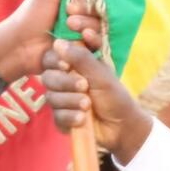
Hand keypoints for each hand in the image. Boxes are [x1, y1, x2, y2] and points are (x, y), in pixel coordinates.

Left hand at [0, 0, 104, 80]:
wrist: (18, 45)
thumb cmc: (30, 17)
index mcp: (77, 6)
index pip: (97, 4)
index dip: (89, 5)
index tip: (71, 7)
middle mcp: (83, 23)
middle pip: (100, 21)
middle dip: (87, 21)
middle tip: (69, 21)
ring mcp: (81, 42)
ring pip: (98, 39)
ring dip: (88, 34)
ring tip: (70, 33)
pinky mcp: (78, 59)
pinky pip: (91, 56)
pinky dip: (82, 50)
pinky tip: (72, 48)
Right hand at [40, 39, 152, 159]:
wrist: (121, 126)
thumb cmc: (114, 95)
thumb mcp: (101, 74)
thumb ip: (81, 58)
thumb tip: (58, 43)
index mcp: (73, 65)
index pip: (53, 55)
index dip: (56, 58)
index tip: (66, 64)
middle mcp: (64, 80)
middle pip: (48, 76)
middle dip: (65, 82)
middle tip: (84, 86)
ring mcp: (61, 100)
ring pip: (51, 97)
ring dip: (71, 101)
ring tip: (88, 105)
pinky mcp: (61, 118)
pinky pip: (56, 116)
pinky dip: (70, 117)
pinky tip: (83, 119)